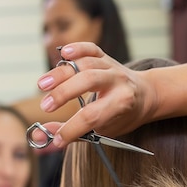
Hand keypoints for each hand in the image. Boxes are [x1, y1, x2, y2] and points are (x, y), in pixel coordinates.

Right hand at [35, 42, 157, 146]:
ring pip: (85, 64)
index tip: (56, 139)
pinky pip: (91, 48)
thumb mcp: (105, 129)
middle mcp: (118, 81)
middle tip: (45, 107)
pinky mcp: (105, 56)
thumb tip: (41, 137)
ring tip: (42, 85)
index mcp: (122, 103)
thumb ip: (75, 132)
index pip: (92, 116)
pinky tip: (63, 54)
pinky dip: (77, 48)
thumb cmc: (123, 116)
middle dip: (63, 94)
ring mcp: (111, 66)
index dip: (71, 129)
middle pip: (88, 81)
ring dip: (60, 73)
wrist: (145, 95)